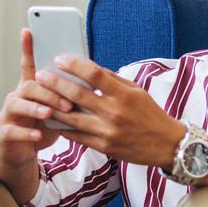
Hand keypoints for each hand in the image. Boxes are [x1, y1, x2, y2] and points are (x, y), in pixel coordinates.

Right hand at [0, 29, 76, 167]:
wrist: (20, 151)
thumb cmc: (41, 126)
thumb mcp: (56, 109)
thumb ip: (66, 95)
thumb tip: (89, 82)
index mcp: (31, 88)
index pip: (29, 65)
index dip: (27, 48)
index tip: (28, 31)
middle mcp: (17, 97)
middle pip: (29, 85)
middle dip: (48, 91)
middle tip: (68, 101)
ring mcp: (9, 114)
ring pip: (17, 104)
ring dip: (35, 108)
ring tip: (49, 114)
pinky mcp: (5, 133)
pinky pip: (12, 131)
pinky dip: (26, 133)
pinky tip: (38, 135)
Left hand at [34, 54, 183, 168]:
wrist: (167, 145)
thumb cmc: (151, 114)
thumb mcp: (137, 91)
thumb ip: (113, 80)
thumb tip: (88, 68)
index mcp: (124, 95)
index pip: (94, 74)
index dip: (74, 65)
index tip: (60, 59)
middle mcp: (115, 113)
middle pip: (78, 95)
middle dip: (56, 83)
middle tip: (41, 74)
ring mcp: (108, 132)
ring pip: (72, 117)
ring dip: (52, 106)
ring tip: (40, 96)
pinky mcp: (104, 147)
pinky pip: (77, 136)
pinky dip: (63, 126)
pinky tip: (52, 118)